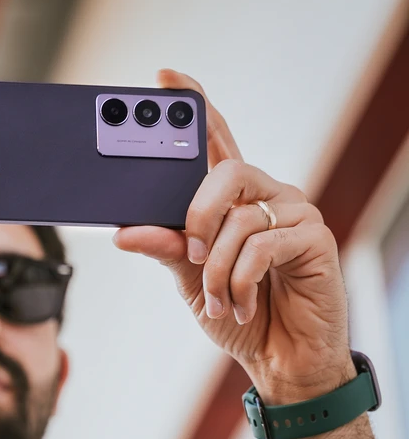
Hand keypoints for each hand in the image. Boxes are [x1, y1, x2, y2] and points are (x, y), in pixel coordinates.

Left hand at [112, 69, 354, 403]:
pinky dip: (238, 280)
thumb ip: (166, 248)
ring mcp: (293, 214)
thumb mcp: (190, 279)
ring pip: (238, 217)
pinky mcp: (314, 238)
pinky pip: (261, 245)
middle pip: (224, 171)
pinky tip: (241, 302)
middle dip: (196, 214)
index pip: (214, 143)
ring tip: (216, 300)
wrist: (279, 359)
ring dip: (215, 269)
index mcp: (233, 201)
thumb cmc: (237, 312)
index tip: (165, 78)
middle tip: (191, 250)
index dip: (195, 107)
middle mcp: (265, 196)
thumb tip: (124, 231)